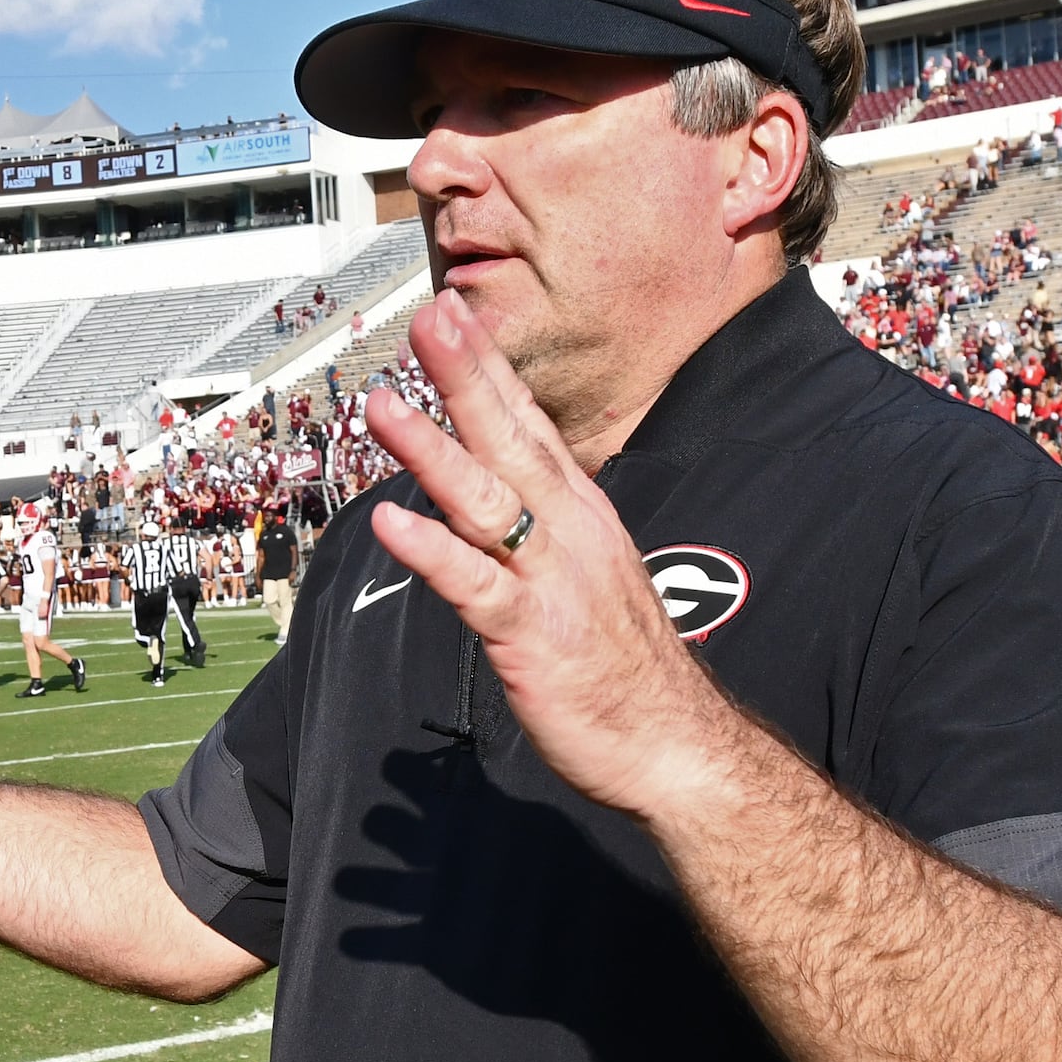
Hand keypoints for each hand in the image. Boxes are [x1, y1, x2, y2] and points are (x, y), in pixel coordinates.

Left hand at [359, 293, 744, 821]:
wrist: (676, 746)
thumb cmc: (624, 666)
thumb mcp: (585, 576)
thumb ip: (540, 533)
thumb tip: (494, 502)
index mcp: (580, 515)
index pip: (530, 426)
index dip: (490, 369)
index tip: (455, 315)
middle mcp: (568, 533)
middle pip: (511, 439)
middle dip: (467, 375)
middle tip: (429, 317)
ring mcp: (550, 580)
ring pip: (484, 499)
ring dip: (432, 448)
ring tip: (385, 403)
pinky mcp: (529, 634)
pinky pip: (474, 585)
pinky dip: (431, 551)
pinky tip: (390, 522)